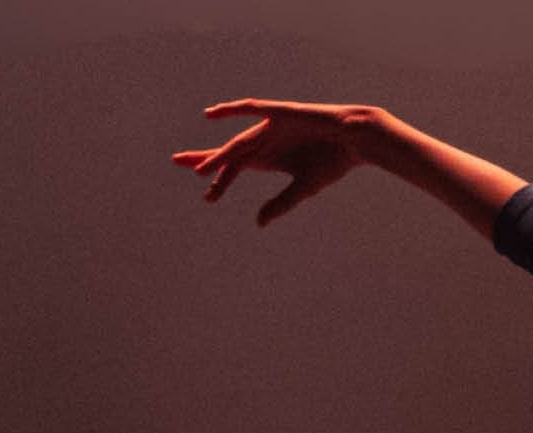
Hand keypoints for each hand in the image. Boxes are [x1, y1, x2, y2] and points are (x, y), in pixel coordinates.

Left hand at [171, 99, 384, 226]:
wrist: (354, 139)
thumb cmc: (333, 162)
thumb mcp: (304, 188)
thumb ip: (280, 204)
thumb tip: (258, 223)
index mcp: (270, 159)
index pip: (236, 169)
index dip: (219, 181)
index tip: (207, 197)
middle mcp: (265, 142)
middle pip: (228, 153)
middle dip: (205, 159)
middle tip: (177, 162)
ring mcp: (271, 127)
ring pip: (238, 142)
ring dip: (219, 154)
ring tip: (199, 167)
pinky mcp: (280, 113)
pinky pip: (252, 109)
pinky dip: (232, 110)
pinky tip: (213, 114)